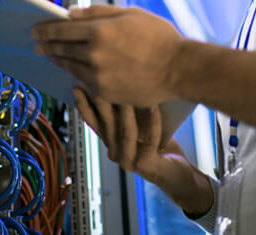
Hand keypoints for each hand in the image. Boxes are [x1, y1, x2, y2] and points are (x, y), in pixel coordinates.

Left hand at [32, 4, 184, 105]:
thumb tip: (70, 12)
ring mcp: (98, 76)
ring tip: (52, 55)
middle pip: (60, 49)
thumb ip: (97, 12)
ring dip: (58, 60)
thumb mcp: (130, 14)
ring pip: (69, 67)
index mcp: (99, 30)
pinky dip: (75, 74)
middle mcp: (94, 54)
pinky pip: (83, 82)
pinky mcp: (105, 93)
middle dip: (46, 45)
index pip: (60, 29)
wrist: (179, 69)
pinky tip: (72, 70)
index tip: (35, 29)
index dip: (44, 29)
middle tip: (37, 43)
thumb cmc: (158, 37)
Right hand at [73, 88, 212, 215]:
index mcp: (111, 143)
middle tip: (100, 82)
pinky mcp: (145, 165)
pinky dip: (153, 122)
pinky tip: (155, 106)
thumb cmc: (160, 146)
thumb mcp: (141, 126)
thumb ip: (129, 112)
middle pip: (106, 125)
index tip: (78, 86)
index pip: (93, 122)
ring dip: (127, 110)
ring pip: (125, 132)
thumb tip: (123, 82)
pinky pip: (150, 140)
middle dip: (102, 101)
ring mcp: (128, 161)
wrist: (178, 174)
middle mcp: (115, 153)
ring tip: (129, 89)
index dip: (84, 105)